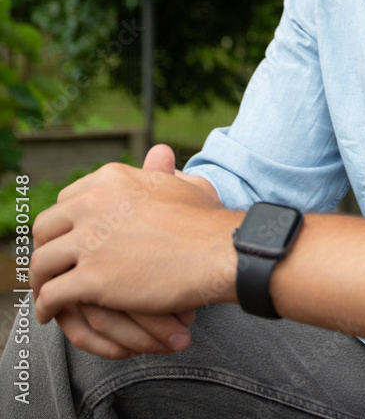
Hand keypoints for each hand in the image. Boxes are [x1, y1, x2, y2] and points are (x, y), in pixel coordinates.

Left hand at [32, 144, 239, 348]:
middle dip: (46, 248)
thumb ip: (165, 169)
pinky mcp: (92, 277)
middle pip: (46, 227)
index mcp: (111, 178)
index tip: (68, 240)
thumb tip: (161, 154)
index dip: (64, 224)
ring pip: (42, 262)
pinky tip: (50, 314)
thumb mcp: (185, 182)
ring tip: (47, 294)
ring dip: (41, 280)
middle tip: (53, 267)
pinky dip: (46, 307)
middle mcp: (93, 203)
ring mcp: (90, 240)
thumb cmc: (208, 220)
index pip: (66, 200)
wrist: (219, 250)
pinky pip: (52, 294)